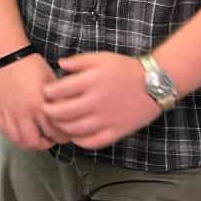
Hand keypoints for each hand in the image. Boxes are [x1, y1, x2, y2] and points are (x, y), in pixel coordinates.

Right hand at [0, 54, 69, 149]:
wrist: (9, 55)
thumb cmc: (33, 65)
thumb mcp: (52, 82)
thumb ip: (59, 101)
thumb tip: (69, 115)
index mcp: (40, 105)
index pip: (55, 132)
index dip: (64, 137)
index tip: (67, 135)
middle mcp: (24, 112)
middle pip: (35, 141)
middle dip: (46, 144)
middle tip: (52, 139)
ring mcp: (10, 113)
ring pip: (18, 140)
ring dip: (29, 143)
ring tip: (37, 139)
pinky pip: (5, 131)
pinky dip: (14, 136)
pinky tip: (21, 133)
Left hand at [42, 51, 159, 148]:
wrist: (155, 83)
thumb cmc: (125, 69)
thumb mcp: (101, 58)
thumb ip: (78, 61)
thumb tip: (59, 64)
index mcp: (91, 82)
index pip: (58, 91)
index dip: (47, 93)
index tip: (46, 93)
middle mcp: (96, 102)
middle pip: (62, 113)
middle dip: (49, 112)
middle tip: (46, 109)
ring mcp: (106, 119)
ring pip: (74, 130)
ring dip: (61, 127)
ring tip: (58, 122)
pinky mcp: (116, 132)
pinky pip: (92, 142)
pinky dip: (79, 141)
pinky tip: (75, 134)